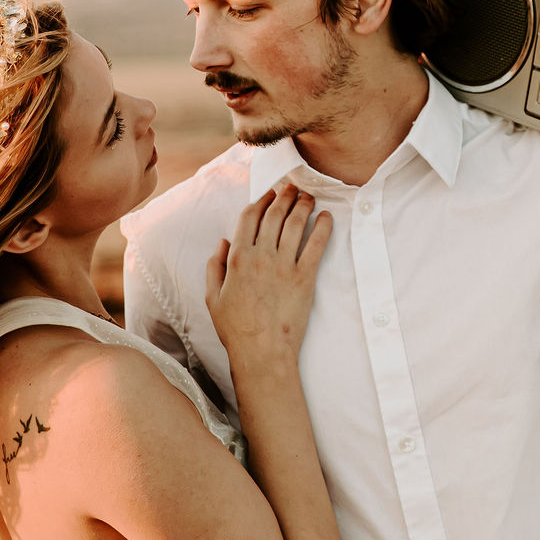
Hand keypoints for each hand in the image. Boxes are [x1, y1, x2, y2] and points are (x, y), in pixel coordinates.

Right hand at [205, 182, 331, 363]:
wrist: (261, 352)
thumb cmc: (235, 328)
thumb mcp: (213, 297)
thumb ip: (214, 266)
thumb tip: (222, 242)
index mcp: (237, 258)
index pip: (250, 216)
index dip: (261, 200)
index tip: (270, 192)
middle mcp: (261, 256)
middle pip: (274, 214)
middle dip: (284, 195)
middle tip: (293, 187)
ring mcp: (284, 266)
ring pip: (295, 224)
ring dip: (303, 205)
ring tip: (309, 196)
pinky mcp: (304, 278)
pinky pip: (316, 245)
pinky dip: (323, 227)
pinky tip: (327, 216)